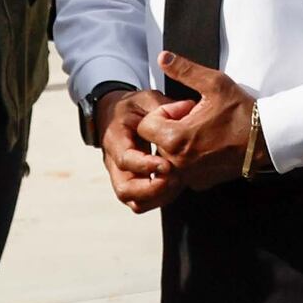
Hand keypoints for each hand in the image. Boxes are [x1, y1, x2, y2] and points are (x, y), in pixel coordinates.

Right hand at [94, 85, 177, 211]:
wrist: (115, 116)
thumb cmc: (132, 107)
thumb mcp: (145, 99)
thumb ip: (165, 105)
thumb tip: (188, 107)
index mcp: (116, 140)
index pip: (125, 160)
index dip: (145, 166)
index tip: (167, 165)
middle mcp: (114, 163)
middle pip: (124, 190)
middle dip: (152, 190)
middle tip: (175, 179)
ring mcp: (122, 177)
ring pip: (134, 201)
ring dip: (157, 198)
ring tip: (178, 183)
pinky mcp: (133, 184)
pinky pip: (142, 203)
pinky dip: (159, 199)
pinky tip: (176, 185)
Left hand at [139, 53, 258, 190]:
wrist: (267, 140)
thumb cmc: (241, 112)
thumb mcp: (214, 84)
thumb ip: (184, 70)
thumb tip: (162, 57)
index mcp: (176, 138)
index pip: (145, 127)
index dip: (164, 113)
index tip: (185, 109)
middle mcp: (178, 162)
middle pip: (156, 142)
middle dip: (171, 127)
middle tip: (195, 118)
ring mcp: (189, 176)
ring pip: (168, 156)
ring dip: (179, 143)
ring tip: (202, 132)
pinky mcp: (199, 183)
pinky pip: (183, 170)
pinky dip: (190, 159)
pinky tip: (209, 147)